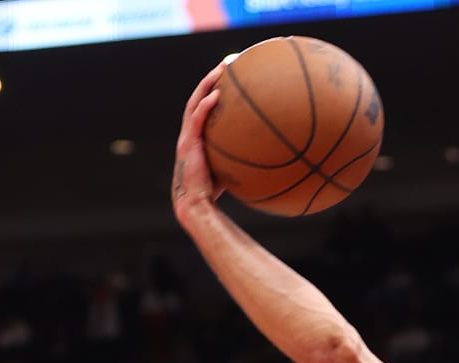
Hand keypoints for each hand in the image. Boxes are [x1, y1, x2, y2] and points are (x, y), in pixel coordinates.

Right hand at [173, 62, 227, 218]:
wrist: (196, 203)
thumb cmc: (214, 190)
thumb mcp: (230, 167)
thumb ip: (242, 155)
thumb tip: (271, 153)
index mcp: (197, 135)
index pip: (204, 106)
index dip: (213, 89)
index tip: (229, 76)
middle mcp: (189, 132)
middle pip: (198, 97)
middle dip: (211, 79)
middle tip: (227, 63)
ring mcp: (187, 137)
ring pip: (194, 103)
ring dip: (206, 85)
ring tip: (220, 70)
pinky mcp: (187, 145)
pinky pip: (196, 121)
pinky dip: (205, 107)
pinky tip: (216, 96)